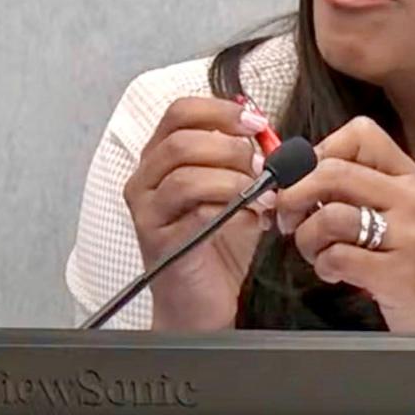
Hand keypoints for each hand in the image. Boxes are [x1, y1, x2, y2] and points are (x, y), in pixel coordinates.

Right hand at [124, 96, 273, 330]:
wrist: (201, 303)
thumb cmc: (217, 245)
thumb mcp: (234, 191)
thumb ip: (244, 160)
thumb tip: (270, 135)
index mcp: (159, 158)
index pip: (179, 113)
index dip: (220, 111)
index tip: (256, 122)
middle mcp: (145, 180)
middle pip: (181, 141)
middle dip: (231, 148)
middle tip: (260, 167)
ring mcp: (147, 212)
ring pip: (185, 176)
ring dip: (233, 181)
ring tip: (260, 196)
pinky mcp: (158, 242)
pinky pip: (193, 214)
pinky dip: (230, 211)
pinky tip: (252, 218)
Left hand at [275, 116, 414, 333]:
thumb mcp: (406, 219)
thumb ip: (364, 193)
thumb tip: (299, 176)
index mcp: (411, 178)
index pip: (359, 133)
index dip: (319, 153)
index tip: (306, 180)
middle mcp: (412, 199)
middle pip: (331, 171)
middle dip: (294, 195)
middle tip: (288, 219)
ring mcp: (409, 235)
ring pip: (329, 214)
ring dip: (306, 237)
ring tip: (315, 254)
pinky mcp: (400, 274)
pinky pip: (337, 256)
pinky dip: (323, 266)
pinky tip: (334, 274)